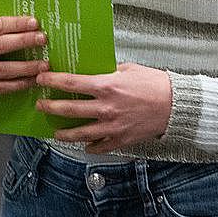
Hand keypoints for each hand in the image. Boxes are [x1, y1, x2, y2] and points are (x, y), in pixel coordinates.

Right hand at [0, 15, 47, 95]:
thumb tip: (28, 23)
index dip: (17, 24)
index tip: (34, 23)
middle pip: (0, 45)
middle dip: (24, 41)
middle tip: (42, 39)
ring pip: (3, 69)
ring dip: (26, 67)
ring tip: (43, 64)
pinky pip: (1, 87)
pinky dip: (19, 84)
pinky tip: (31, 79)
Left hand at [35, 64, 172, 154]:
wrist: (176, 106)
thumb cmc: (155, 84)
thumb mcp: (128, 69)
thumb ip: (108, 72)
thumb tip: (93, 71)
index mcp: (106, 86)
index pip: (71, 83)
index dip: (52, 81)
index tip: (41, 79)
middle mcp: (105, 108)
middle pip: (69, 110)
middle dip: (50, 108)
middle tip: (40, 105)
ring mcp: (111, 127)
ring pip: (79, 134)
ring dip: (63, 133)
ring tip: (55, 132)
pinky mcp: (120, 140)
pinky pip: (98, 147)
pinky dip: (89, 146)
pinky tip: (84, 144)